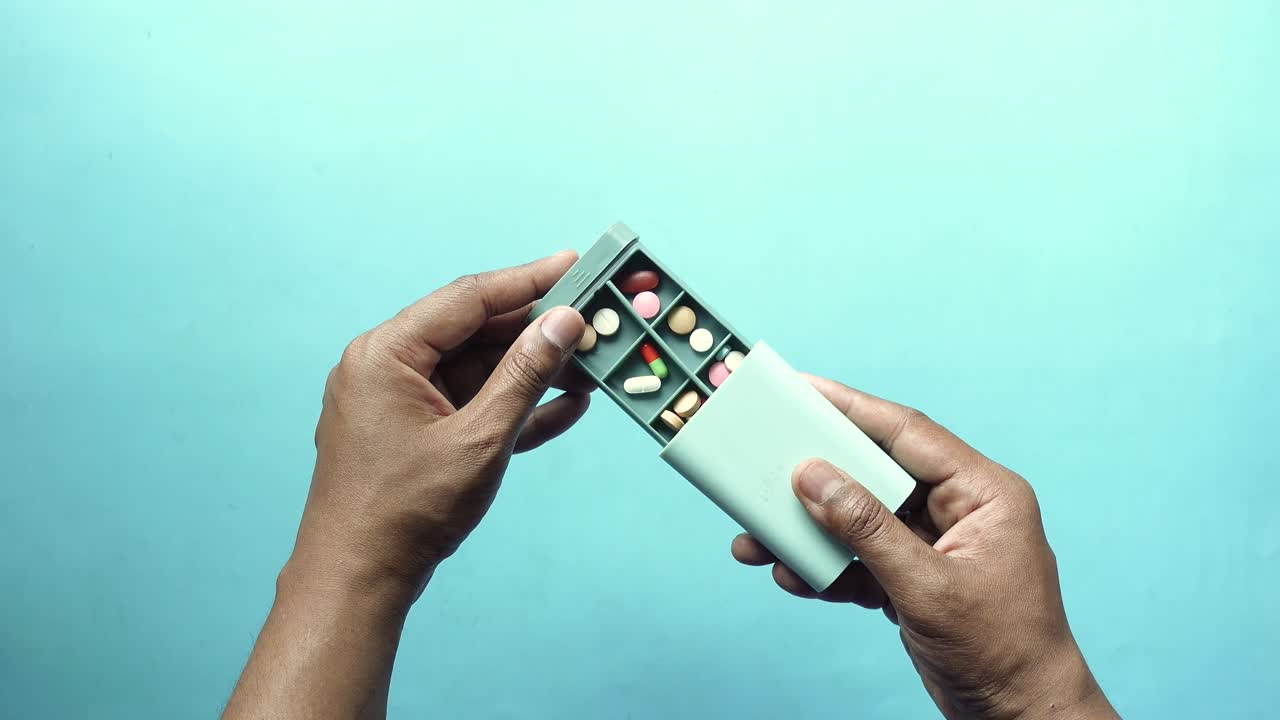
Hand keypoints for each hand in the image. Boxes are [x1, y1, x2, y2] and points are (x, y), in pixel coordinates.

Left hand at [225, 251, 591, 718]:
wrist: (358, 581)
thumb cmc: (402, 513)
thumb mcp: (478, 439)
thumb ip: (524, 376)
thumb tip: (562, 324)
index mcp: (386, 354)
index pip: (468, 299)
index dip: (527, 281)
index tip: (574, 264)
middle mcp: (386, 367)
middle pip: (475, 331)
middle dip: (537, 331)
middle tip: (592, 320)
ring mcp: (399, 401)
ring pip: (478, 369)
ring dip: (531, 371)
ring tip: (590, 366)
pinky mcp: (415, 432)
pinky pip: (470, 404)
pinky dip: (512, 406)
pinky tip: (563, 406)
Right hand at [731, 375, 1117, 719]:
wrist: (1020, 718)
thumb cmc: (1005, 652)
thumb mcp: (929, 587)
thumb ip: (867, 530)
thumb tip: (814, 478)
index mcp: (984, 493)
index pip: (908, 433)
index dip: (852, 408)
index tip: (804, 389)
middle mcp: (959, 510)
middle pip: (874, 473)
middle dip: (818, 477)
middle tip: (767, 459)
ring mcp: (934, 546)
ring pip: (859, 520)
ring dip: (810, 532)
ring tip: (759, 538)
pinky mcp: (913, 580)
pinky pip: (859, 560)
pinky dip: (826, 569)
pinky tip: (793, 576)